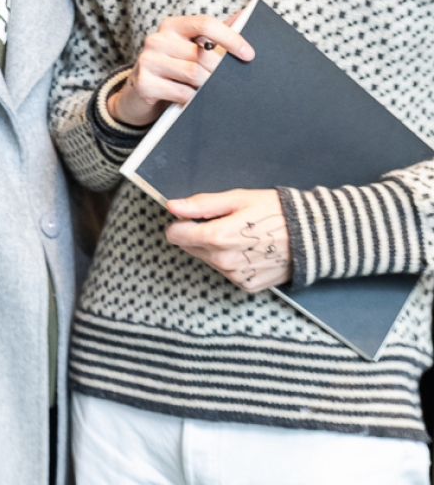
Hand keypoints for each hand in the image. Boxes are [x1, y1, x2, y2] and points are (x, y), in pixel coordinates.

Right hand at [109, 12, 253, 127]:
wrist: (138, 94)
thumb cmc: (172, 68)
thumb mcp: (190, 48)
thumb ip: (215, 34)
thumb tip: (245, 15)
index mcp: (171, 26)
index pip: (206, 24)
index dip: (231, 38)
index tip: (249, 54)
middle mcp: (157, 39)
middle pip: (203, 54)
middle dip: (219, 71)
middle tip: (224, 81)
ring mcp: (148, 61)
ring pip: (194, 74)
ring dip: (206, 86)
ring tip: (206, 90)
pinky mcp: (144, 83)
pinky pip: (182, 92)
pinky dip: (192, 99)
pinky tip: (190, 99)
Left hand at [166, 189, 290, 291]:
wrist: (312, 236)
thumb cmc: (276, 212)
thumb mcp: (238, 198)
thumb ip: (202, 204)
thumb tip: (173, 206)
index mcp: (217, 237)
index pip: (176, 235)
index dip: (184, 222)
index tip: (197, 216)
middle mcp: (223, 261)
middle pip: (191, 247)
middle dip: (201, 234)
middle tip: (227, 222)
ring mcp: (236, 276)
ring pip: (209, 260)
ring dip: (217, 249)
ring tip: (243, 235)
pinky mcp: (247, 285)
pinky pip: (228, 272)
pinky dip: (233, 261)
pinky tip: (250, 249)